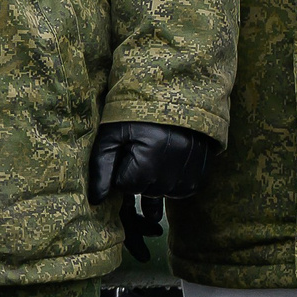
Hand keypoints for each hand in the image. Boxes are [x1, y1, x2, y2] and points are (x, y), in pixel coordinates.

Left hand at [89, 123, 214, 264]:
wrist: (177, 95)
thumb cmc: (139, 112)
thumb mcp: (112, 133)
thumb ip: (101, 167)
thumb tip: (96, 200)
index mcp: (148, 165)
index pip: (123, 185)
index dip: (121, 164)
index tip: (129, 144)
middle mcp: (172, 177)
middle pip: (142, 190)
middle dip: (138, 171)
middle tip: (144, 144)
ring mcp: (189, 179)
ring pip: (160, 192)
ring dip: (155, 177)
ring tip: (158, 150)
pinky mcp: (200, 178)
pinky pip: (178, 191)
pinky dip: (171, 179)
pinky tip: (170, 160)